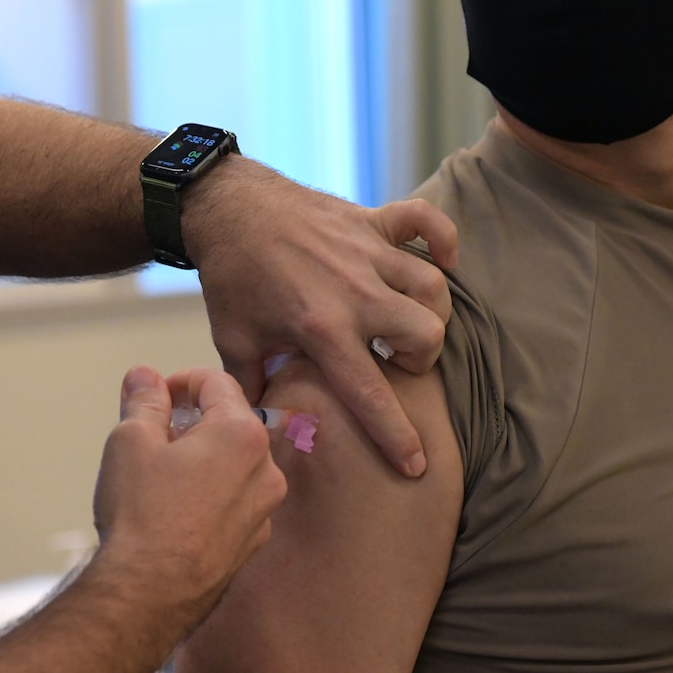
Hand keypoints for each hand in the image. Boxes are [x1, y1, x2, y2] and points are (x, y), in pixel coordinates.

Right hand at [90, 367, 288, 634]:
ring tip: (162, 474)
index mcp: (242, 434)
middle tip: (155, 433)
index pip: (217, 383)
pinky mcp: (252, 542)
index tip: (157, 394)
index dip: (182, 381)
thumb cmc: (142, 517)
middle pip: (231, 423)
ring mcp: (263, 510)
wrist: (148, 594)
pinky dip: (212, 493)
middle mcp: (265, 470)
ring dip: (204, 457)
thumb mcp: (130, 440)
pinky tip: (176, 509)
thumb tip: (145, 377)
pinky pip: (235, 501)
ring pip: (235, 464)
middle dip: (194, 420)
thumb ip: (144, 400)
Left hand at [181, 158, 459, 476]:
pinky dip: (443, 237)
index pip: (371, 393)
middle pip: (426, 334)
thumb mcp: (235, 341)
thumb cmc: (231, 278)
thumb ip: (253, 390)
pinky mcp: (370, 219)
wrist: (227, 208)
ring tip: (408, 320)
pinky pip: (425, 220)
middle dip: (421, 357)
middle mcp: (354, 290)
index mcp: (321, 327)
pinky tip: (445, 259)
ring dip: (430, 310)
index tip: (416, 464)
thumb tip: (261, 433)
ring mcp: (367, 251)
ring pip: (433, 286)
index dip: (396, 435)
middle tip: (398, 359)